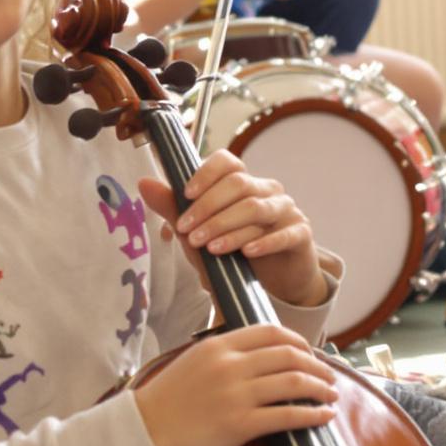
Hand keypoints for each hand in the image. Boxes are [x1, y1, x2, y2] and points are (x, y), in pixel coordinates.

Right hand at [133, 321, 336, 445]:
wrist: (140, 434)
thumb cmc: (168, 401)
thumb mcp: (195, 362)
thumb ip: (227, 353)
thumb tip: (265, 354)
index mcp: (219, 346)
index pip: (271, 332)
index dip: (299, 340)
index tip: (311, 352)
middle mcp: (230, 366)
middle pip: (289, 355)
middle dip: (317, 365)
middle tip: (330, 375)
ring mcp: (235, 395)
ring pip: (295, 383)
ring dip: (321, 388)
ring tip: (332, 395)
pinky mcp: (239, 424)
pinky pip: (288, 416)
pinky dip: (313, 415)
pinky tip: (325, 417)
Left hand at [138, 149, 326, 309]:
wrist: (274, 283)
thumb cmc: (236, 254)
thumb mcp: (199, 233)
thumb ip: (175, 209)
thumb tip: (145, 183)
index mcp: (243, 185)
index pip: (228, 162)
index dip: (206, 173)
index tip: (186, 194)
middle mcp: (266, 192)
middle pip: (239, 184)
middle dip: (209, 208)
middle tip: (188, 231)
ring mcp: (286, 211)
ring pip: (257, 209)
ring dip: (227, 227)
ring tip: (209, 247)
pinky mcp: (301, 234)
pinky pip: (285, 233)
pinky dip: (264, 243)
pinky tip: (247, 253)